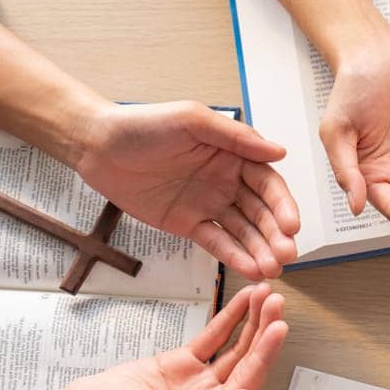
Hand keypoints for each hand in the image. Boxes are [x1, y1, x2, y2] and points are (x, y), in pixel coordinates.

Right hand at [51, 283, 287, 389]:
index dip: (266, 355)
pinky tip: (244, 301)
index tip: (279, 326)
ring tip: (267, 293)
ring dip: (252, 322)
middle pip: (247, 362)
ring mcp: (198, 383)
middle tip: (277, 301)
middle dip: (264, 331)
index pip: (248, 384)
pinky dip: (228, 319)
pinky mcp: (182, 364)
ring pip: (233, 348)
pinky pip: (211, 339)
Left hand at [73, 102, 300, 279]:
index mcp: (234, 155)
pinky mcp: (189, 224)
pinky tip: (250, 269)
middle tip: (287, 256)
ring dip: (261, 250)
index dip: (283, 205)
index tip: (292, 225)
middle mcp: (228, 181)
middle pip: (261, 212)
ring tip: (273, 270)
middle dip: (277, 235)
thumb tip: (280, 152)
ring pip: (243, 231)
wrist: (97, 146)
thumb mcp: (192, 120)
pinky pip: (217, 242)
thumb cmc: (143, 124)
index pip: (268, 184)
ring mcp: (209, 204)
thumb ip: (236, 137)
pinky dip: (234, 256)